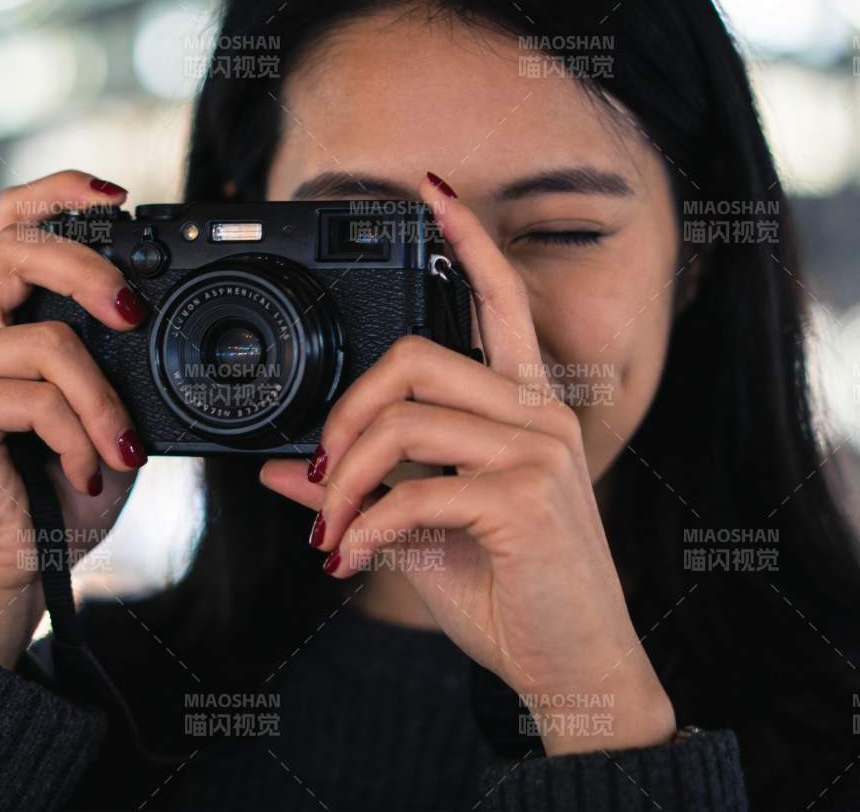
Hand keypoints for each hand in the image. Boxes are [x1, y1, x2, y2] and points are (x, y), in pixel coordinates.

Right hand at [0, 170, 149, 666]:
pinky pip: (36, 398)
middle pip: (18, 246)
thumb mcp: (104, 408)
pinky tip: (87, 475)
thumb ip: (112, 357)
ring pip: (48, 341)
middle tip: (134, 312)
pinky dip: (80, 438)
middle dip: (89, 269)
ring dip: (104, 403)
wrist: (12, 569)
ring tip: (122, 452)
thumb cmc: (59, 490)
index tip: (119, 196)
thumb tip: (154, 316)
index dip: (60, 192)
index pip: (14, 222)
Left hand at [261, 173, 674, 753]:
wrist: (575, 668)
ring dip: (342, 483)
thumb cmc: (514, 595)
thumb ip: (364, 489)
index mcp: (524, 410)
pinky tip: (352, 561)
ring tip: (329, 532)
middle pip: (416, 359)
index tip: (433, 192)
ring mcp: (538, 454)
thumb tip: (283, 469)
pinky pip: (411, 492)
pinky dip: (363, 528)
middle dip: (346, 412)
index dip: (469, 242)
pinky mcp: (525, 500)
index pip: (502, 301)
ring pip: (403, 423)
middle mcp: (538, 417)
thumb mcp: (423, 533)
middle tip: (321, 470)